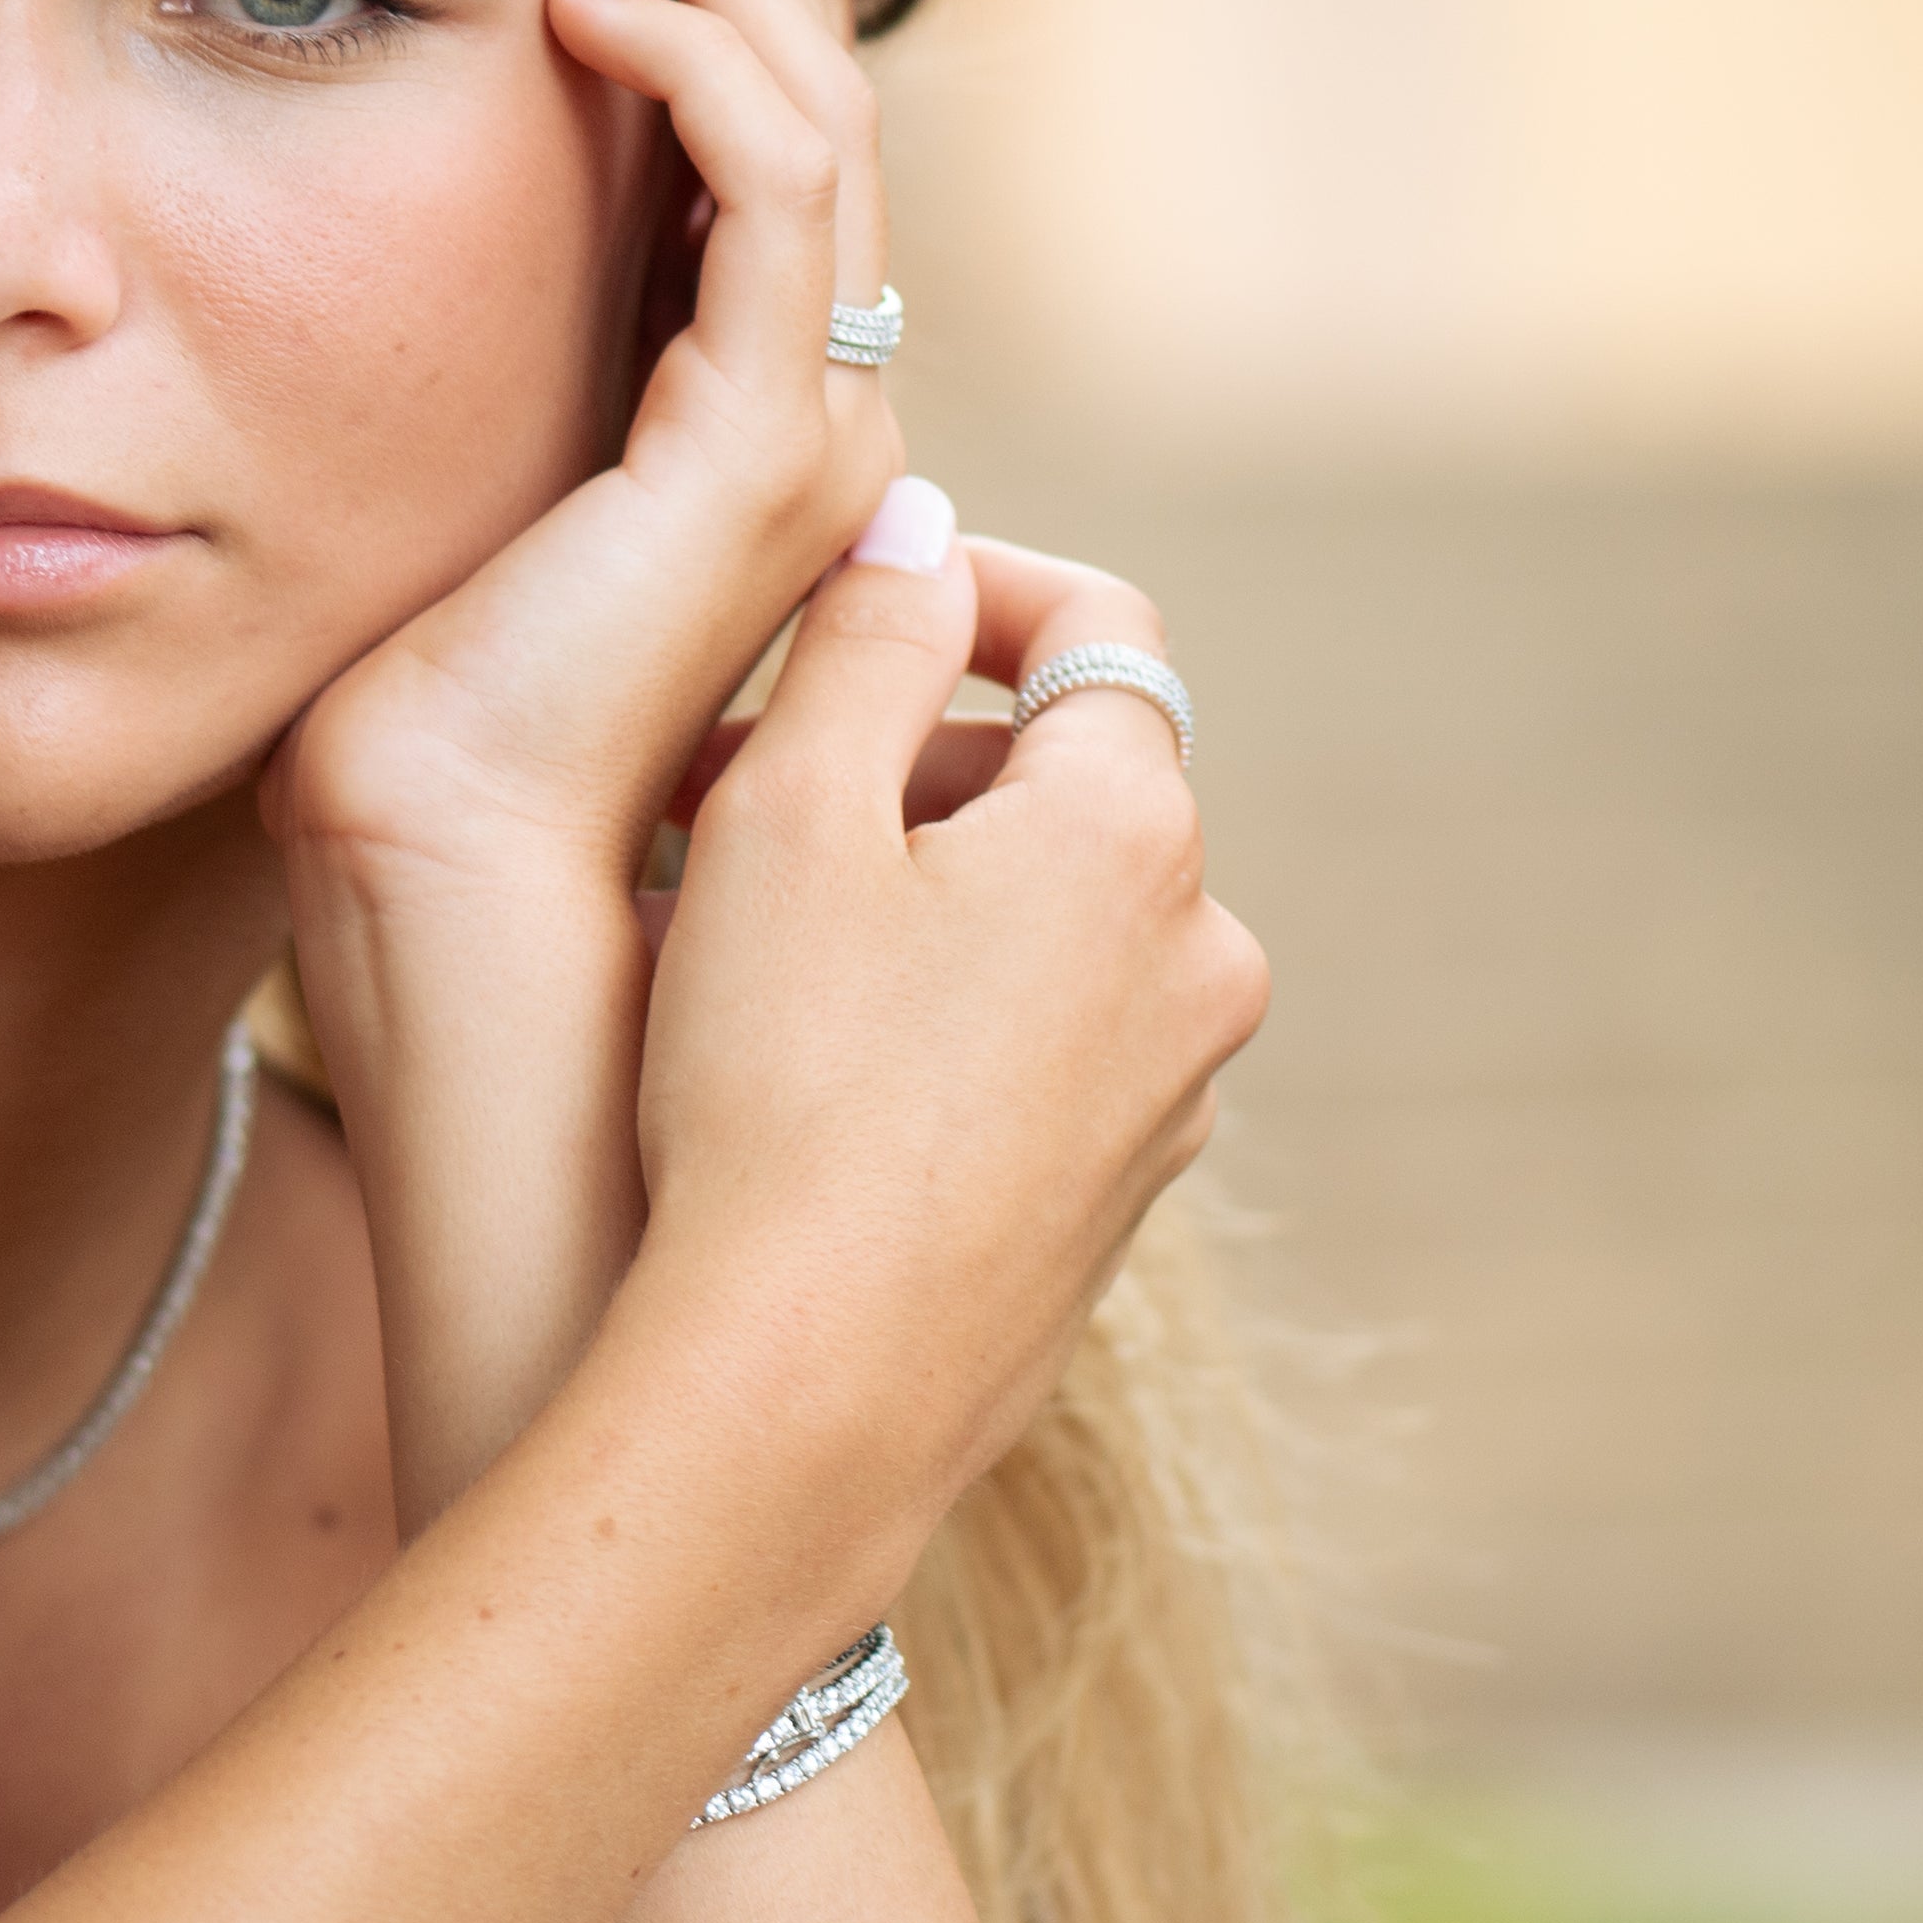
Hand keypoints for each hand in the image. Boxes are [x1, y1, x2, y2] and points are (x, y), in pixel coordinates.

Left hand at [265, 0, 896, 937]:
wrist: (430, 882)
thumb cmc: (393, 742)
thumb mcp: (421, 493)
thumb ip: (446, 381)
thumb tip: (342, 272)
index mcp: (736, 423)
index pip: (762, 150)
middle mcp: (806, 413)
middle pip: (811, 98)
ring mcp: (806, 429)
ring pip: (803, 117)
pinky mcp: (758, 448)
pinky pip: (759, 199)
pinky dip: (688, 68)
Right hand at [632, 523, 1267, 1576]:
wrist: (806, 1396)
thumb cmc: (775, 1091)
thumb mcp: (788, 813)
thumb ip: (862, 639)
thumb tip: (914, 526)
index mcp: (1133, 832)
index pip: (1096, 628)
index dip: (964, 586)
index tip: (847, 606)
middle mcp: (1196, 957)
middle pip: (1061, 782)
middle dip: (902, 758)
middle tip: (725, 793)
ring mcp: (1169, 1097)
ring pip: (1041, 925)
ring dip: (912, 894)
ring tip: (738, 939)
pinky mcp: (1113, 1206)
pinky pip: (1034, 1050)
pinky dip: (938, 1016)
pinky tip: (796, 1073)